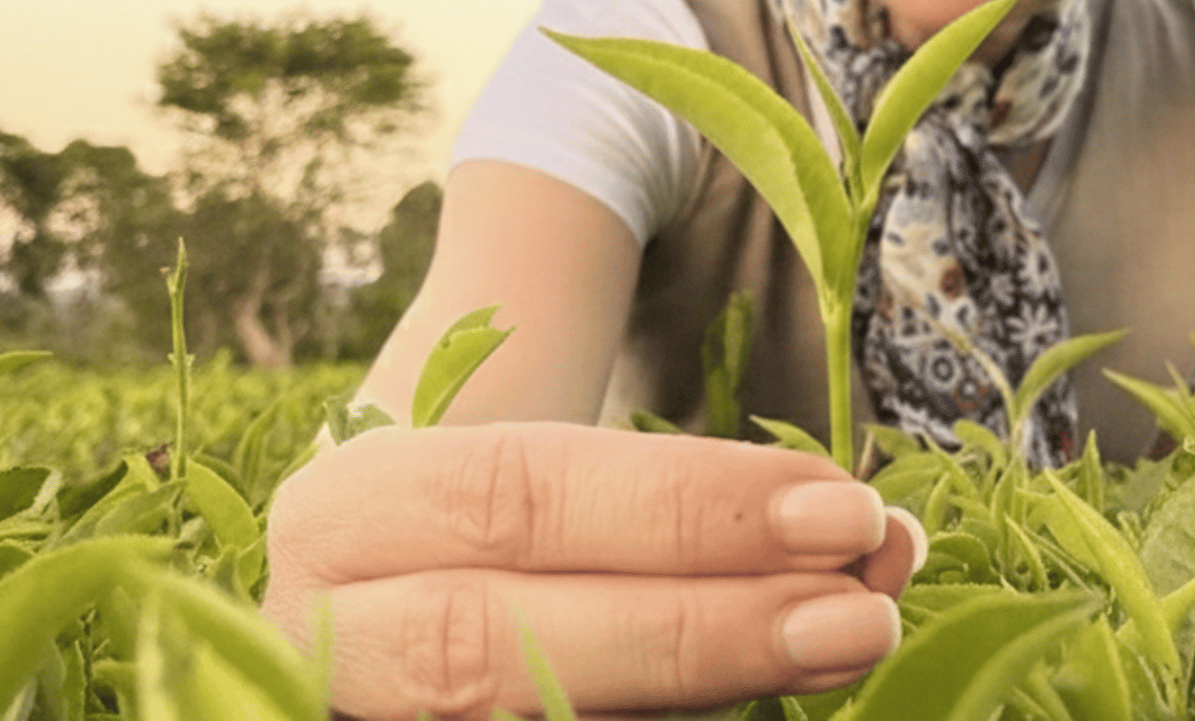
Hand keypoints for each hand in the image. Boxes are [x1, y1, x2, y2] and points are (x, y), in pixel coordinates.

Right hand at [262, 421, 922, 720]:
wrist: (381, 608)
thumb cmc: (491, 544)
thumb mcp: (552, 499)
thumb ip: (680, 519)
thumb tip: (875, 541)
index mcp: (345, 514)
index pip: (513, 495)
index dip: (679, 507)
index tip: (841, 506)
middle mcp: (319, 631)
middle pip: (495, 638)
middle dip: (693, 622)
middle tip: (860, 606)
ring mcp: (348, 715)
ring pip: (498, 715)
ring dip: (690, 688)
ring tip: (840, 648)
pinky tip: (753, 710)